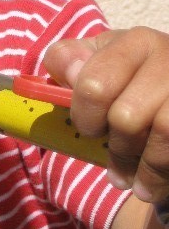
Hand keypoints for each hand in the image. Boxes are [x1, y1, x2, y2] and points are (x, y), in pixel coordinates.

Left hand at [44, 27, 168, 202]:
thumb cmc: (129, 78)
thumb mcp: (97, 60)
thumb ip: (68, 60)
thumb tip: (69, 73)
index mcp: (136, 43)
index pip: (94, 87)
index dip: (84, 116)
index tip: (88, 129)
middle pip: (127, 118)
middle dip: (116, 146)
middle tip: (115, 159)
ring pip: (162, 133)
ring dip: (142, 168)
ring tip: (132, 181)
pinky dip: (161, 177)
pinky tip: (150, 186)